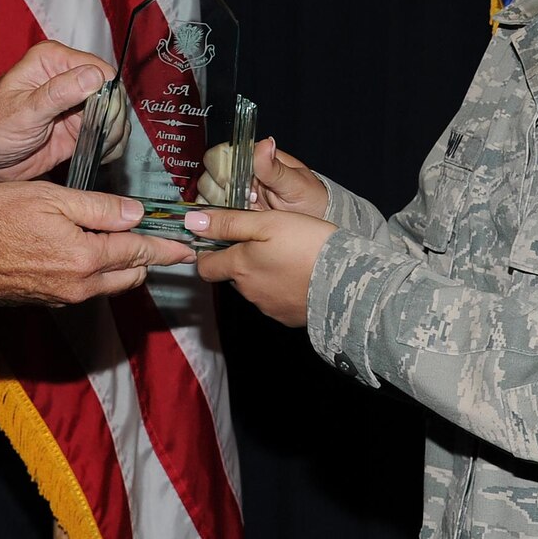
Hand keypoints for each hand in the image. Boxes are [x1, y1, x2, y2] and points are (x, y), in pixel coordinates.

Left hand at [0, 41, 113, 189]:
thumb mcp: (23, 111)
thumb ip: (58, 93)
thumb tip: (93, 76)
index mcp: (52, 61)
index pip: (100, 70)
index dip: (108, 94)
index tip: (103, 118)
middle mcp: (66, 79)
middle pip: (110, 93)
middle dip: (113, 117)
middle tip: (103, 138)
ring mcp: (73, 106)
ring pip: (111, 115)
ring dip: (113, 133)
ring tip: (101, 149)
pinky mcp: (74, 130)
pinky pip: (103, 134)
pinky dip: (108, 145)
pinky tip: (100, 154)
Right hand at [0, 182, 193, 305]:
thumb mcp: (50, 198)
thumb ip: (97, 208)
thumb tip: (136, 212)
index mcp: (86, 257)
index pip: (139, 252)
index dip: (167, 247)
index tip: (188, 248)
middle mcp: (79, 285)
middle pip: (130, 275)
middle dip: (148, 258)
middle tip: (162, 240)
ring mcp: (62, 297)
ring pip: (108, 284)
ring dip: (122, 267)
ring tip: (125, 243)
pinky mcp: (45, 300)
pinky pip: (85, 289)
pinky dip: (97, 274)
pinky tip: (86, 253)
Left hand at [186, 206, 334, 327]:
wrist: (345, 280)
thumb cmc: (306, 244)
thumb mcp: (266, 223)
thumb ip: (228, 223)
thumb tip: (192, 222)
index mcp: (239, 267)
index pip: (206, 267)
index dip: (208, 253)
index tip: (220, 240)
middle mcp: (249, 291)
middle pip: (232, 276)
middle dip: (239, 261)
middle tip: (262, 242)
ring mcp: (268, 307)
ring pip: (253, 288)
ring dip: (261, 274)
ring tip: (285, 256)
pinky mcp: (288, 317)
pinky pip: (275, 301)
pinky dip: (280, 288)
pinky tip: (297, 275)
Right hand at [195, 137, 327, 218]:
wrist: (316, 224)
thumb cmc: (310, 198)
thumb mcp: (296, 183)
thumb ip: (275, 167)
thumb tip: (265, 144)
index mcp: (251, 158)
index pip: (220, 155)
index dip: (221, 170)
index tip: (233, 183)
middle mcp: (239, 175)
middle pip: (208, 177)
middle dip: (220, 191)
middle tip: (244, 200)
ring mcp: (234, 196)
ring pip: (207, 197)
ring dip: (218, 207)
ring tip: (243, 212)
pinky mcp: (233, 215)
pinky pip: (213, 216)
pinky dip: (217, 221)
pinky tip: (232, 223)